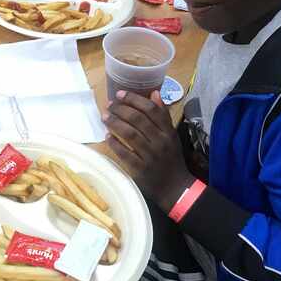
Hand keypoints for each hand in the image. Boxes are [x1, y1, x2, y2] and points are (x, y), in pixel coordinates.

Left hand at [104, 90, 194, 212]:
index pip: (151, 110)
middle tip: (109, 105)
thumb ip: (162, 114)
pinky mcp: (141, 170)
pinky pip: (125, 153)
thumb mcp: (171, 135)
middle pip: (138, 119)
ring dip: (115, 123)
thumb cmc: (171, 158)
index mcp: (168, 132)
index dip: (134, 99)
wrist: (175, 188)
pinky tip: (107, 136)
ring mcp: (150, 156)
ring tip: (105, 117)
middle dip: (120, 109)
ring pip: (130, 134)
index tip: (120, 94)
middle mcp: (160, 142)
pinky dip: (114, 143)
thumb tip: (154, 92)